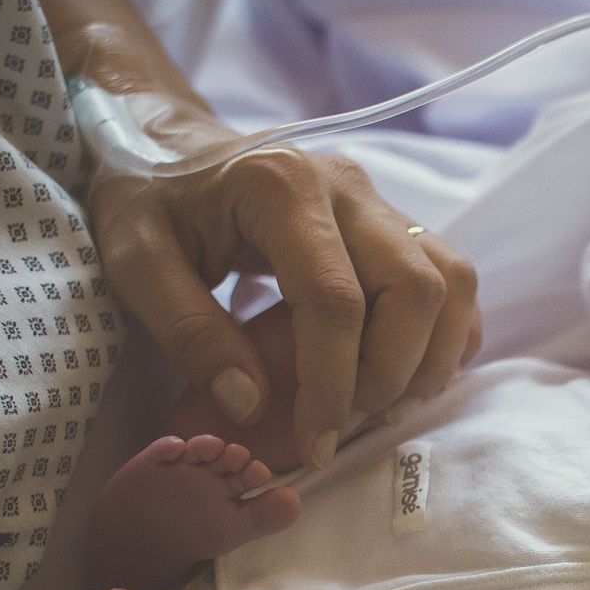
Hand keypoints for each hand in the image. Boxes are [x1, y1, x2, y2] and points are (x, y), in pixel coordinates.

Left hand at [89, 128, 480, 468]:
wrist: (169, 145)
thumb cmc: (148, 200)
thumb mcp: (136, 261)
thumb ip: (190, 331)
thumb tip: (253, 404)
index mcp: (280, 187)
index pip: (335, 299)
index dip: (333, 384)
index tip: (315, 443)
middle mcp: (347, 187)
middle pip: (416, 289)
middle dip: (392, 373)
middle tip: (345, 420)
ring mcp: (380, 201)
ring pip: (451, 282)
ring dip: (431, 356)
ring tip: (382, 403)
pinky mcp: (396, 222)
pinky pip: (453, 279)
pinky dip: (445, 335)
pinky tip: (406, 372)